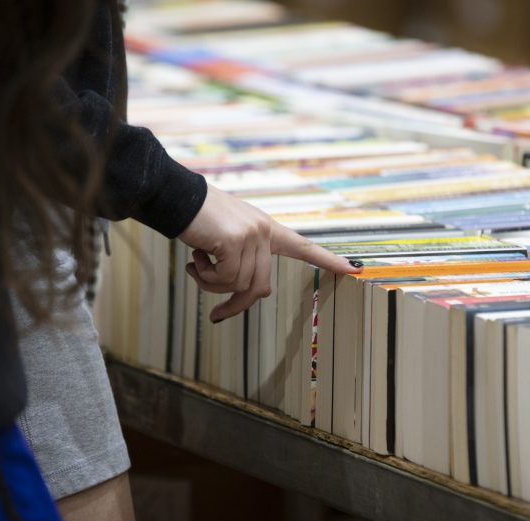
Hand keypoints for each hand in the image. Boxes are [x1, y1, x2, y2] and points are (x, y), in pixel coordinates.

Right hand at [178, 185, 360, 321]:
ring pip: (239, 285)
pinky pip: (224, 280)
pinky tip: (195, 258)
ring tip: (198, 263)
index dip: (328, 260)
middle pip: (259, 286)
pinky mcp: (235, 242)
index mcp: (266, 229)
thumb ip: (241, 262)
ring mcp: (252, 236)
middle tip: (217, 315)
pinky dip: (205, 278)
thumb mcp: (224, 241)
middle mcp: (264, 232)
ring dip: (212, 284)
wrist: (174, 196)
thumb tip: (247, 294)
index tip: (355, 270)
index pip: (303, 246)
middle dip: (236, 305)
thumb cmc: (196, 220)